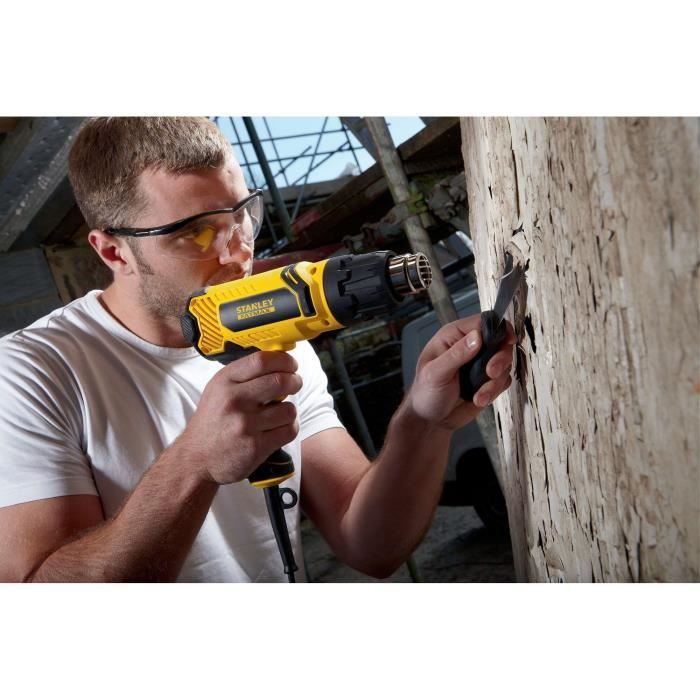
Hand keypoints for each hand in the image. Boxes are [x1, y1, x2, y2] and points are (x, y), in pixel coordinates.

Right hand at [175, 351, 302, 484]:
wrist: (195, 460)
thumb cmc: (211, 424)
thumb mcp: (217, 391)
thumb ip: (243, 376)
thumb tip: (278, 363)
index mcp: (224, 382)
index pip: (261, 361)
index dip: (284, 360)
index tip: (291, 364)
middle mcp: (234, 400)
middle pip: (280, 381)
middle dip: (295, 381)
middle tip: (295, 383)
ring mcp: (246, 424)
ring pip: (289, 409)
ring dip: (289, 411)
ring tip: (278, 414)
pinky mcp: (256, 446)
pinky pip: (289, 430)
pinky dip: (289, 428)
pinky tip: (278, 429)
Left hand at [407, 315, 514, 429]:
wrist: (430, 420)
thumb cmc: (425, 393)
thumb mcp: (435, 373)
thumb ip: (456, 354)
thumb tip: (476, 337)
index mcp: (453, 337)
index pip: (482, 322)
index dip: (498, 329)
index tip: (507, 340)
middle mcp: (469, 347)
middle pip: (500, 341)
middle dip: (500, 359)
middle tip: (490, 373)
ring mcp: (479, 364)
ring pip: (504, 363)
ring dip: (495, 381)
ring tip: (479, 395)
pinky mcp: (487, 381)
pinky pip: (503, 380)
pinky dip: (495, 391)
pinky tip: (479, 398)